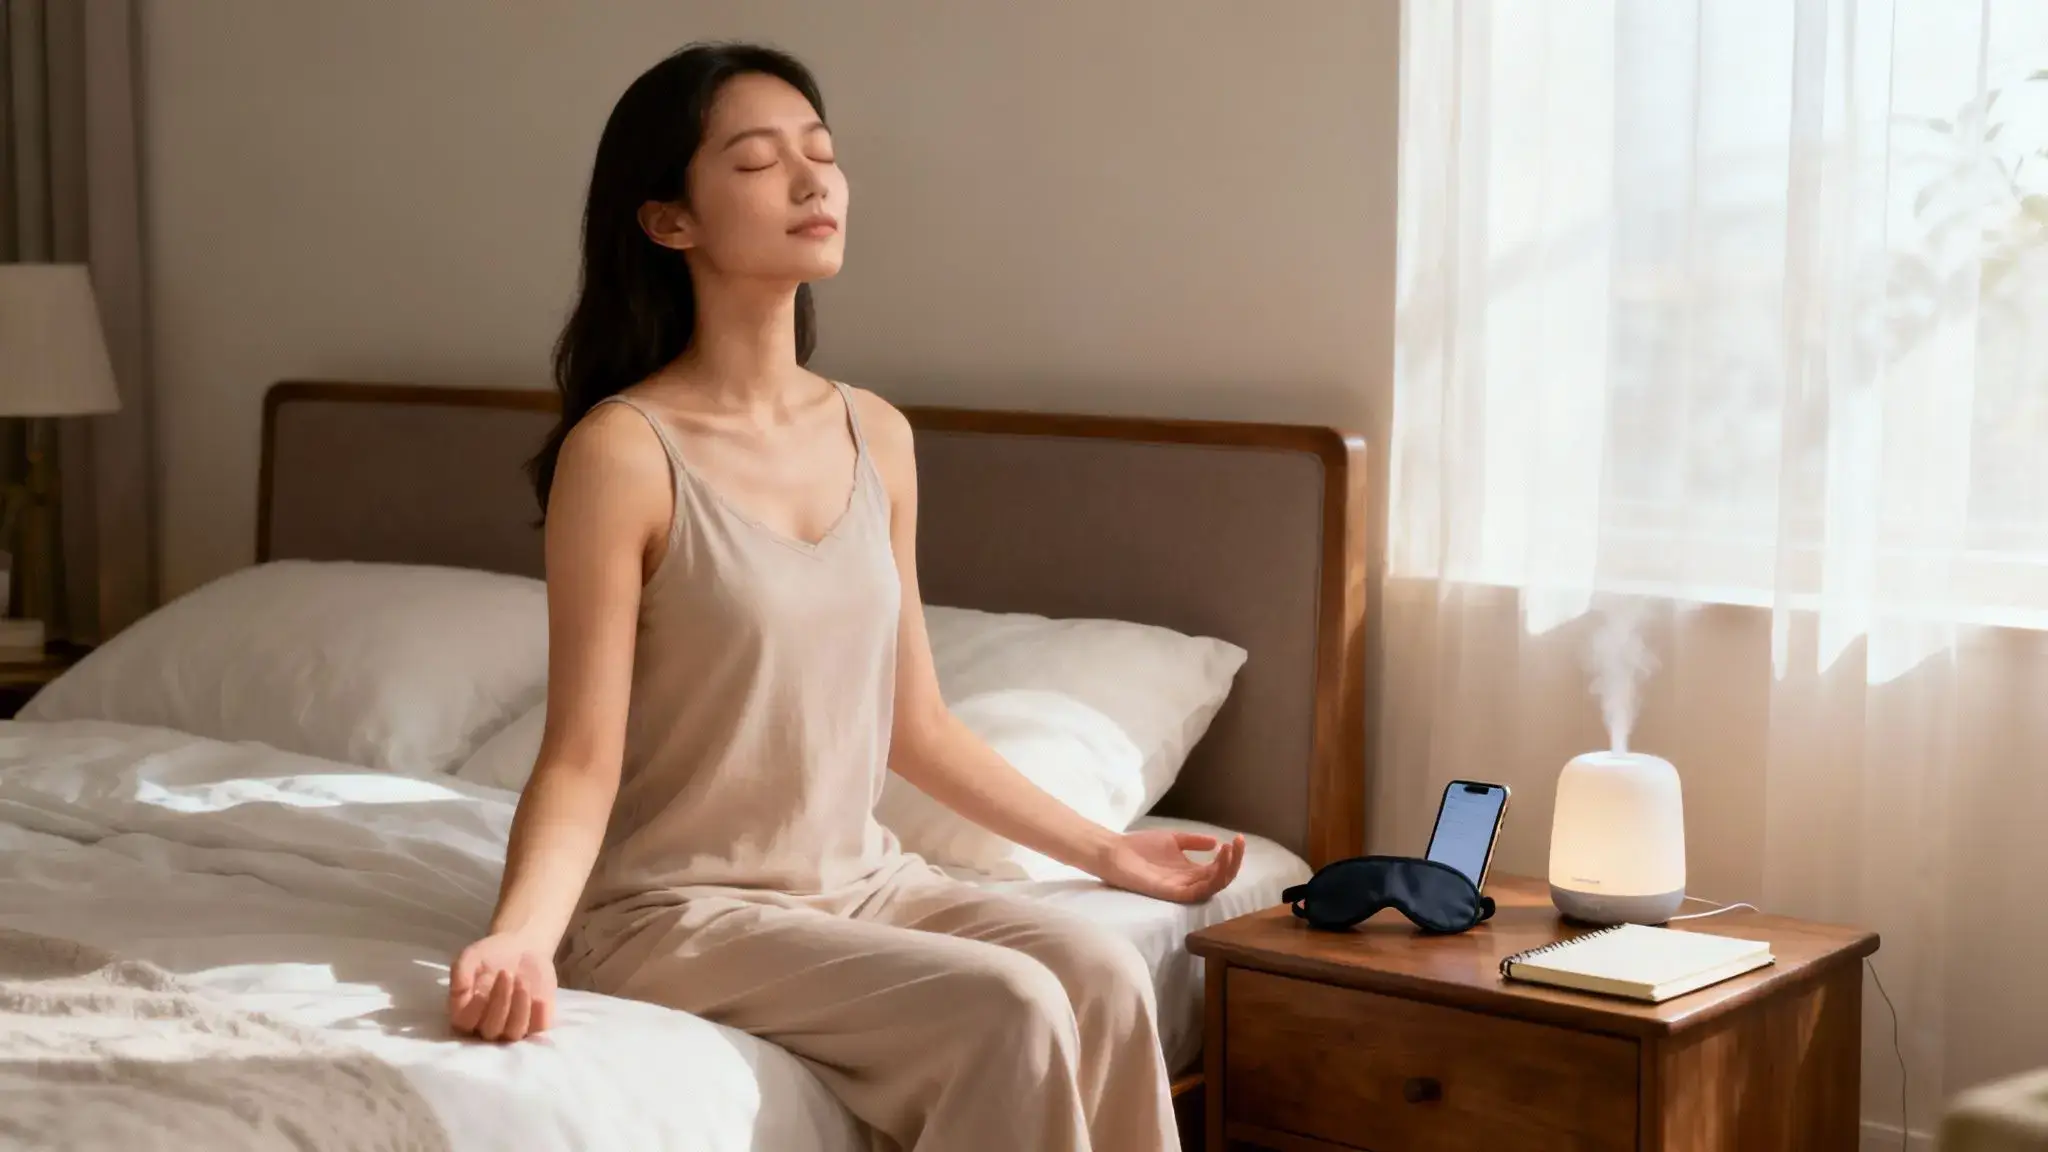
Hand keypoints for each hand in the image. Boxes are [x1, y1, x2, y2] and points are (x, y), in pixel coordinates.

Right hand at [448, 932, 557, 1042]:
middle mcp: (487, 1027)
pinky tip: (538, 998)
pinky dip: (538, 1014)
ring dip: (519, 1007)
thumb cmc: (492, 956)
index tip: (481, 988)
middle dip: (499, 1001)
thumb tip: (461, 988)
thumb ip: (461, 970)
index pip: (465, 1023)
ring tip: (522, 980)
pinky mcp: (536, 1024)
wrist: (524, 949)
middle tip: (507, 973)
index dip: (474, 1008)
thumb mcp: (472, 956)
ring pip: (514, 1033)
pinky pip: (538, 1028)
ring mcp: (512, 1028)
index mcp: (466, 1013)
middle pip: (490, 1029)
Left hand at [1095, 828, 1245, 902]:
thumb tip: (1216, 842)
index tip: (1237, 838)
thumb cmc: (1141, 846)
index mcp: (1191, 871)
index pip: (1219, 869)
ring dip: (1226, 869)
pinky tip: (1216, 862)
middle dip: (1234, 861)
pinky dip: (1211, 879)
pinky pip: (1197, 892)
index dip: (1232, 856)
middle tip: (1238, 843)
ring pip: (1213, 887)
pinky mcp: (1172, 893)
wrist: (1116, 851)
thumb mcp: (1173, 839)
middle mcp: (1190, 882)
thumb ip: (1193, 842)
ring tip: (1230, 850)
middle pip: (1221, 878)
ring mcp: (1181, 888)